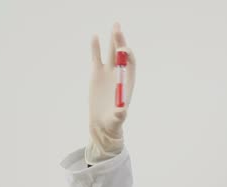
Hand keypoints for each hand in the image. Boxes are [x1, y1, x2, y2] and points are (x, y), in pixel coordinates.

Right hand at [86, 22, 135, 163]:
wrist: (102, 122)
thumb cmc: (113, 122)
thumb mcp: (117, 119)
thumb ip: (120, 115)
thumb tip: (122, 111)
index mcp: (128, 82)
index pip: (131, 64)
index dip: (128, 56)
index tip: (124, 50)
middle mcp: (119, 74)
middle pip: (121, 55)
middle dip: (120, 41)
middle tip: (117, 27)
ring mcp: (108, 72)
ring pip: (111, 53)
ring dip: (113, 39)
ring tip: (115, 25)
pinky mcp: (96, 73)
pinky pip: (96, 57)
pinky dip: (96, 48)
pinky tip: (95, 36)